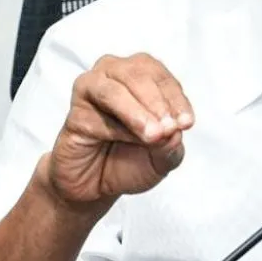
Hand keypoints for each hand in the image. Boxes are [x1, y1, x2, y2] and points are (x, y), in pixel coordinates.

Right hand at [43, 53, 194, 209]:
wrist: (97, 186)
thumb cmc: (131, 161)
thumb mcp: (162, 157)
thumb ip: (170, 144)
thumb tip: (173, 131)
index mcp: (142, 75)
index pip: (162, 78)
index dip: (176, 99)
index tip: (187, 123)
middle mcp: (115, 73)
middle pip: (138, 75)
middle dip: (158, 102)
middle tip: (169, 128)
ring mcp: (91, 90)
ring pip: (114, 90)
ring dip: (136, 112)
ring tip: (154, 135)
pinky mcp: (74, 113)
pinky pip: (95, 116)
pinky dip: (116, 129)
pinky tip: (125, 141)